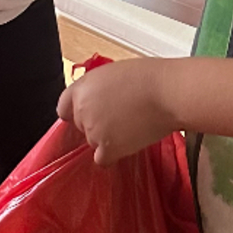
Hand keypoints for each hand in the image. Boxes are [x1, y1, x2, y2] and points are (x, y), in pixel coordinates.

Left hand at [58, 59, 175, 163]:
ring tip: (132, 127)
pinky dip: (113, 155)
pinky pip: (102, 159)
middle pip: (81, 126)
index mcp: (82, 87)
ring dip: (108, 139)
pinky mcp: (107, 148)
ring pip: (93, 143)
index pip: (64, 107)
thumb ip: (99, 89)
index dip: (78, 111)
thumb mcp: (114, 73)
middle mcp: (82, 109)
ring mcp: (93, 131)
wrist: (167, 93)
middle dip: (97, 124)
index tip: (89, 114)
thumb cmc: (150, 78)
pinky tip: (128, 143)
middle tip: (121, 117)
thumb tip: (100, 101)